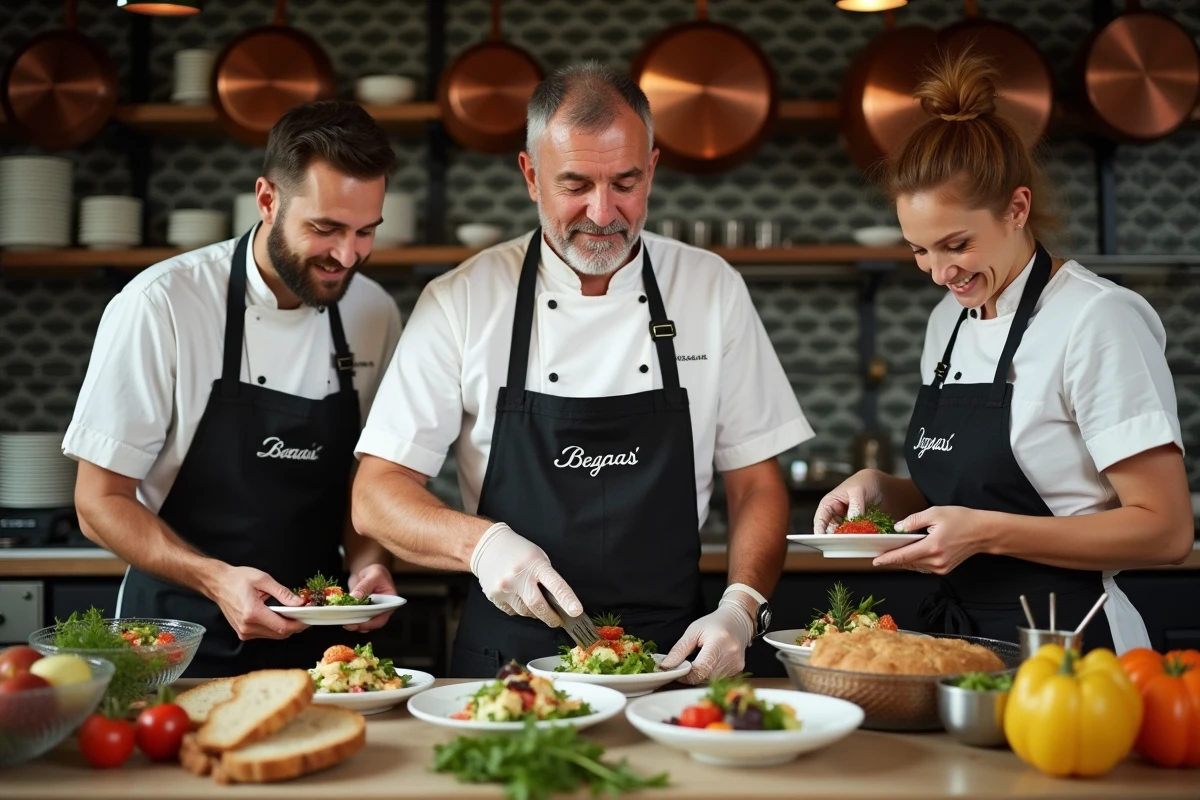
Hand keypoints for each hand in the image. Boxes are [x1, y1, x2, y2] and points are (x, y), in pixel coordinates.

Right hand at [207, 565, 309, 640]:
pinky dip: (275, 627)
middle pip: (279, 634)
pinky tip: (279, 616)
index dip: (299, 625)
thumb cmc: (238, 579)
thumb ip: (283, 593)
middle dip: (295, 626)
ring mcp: (244, 632)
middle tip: (305, 615)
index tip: (309, 619)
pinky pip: (265, 634)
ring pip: (273, 635)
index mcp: (252, 613)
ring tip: (293, 614)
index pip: (282, 627)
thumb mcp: (263, 580)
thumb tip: (299, 603)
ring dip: (285, 627)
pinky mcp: (243, 633)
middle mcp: (247, 626)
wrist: (218, 583)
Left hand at [343, 562, 396, 631]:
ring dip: (352, 622)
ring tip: (342, 618)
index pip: (381, 618)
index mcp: (389, 603)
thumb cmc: (375, 572)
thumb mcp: (373, 576)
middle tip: (347, 623)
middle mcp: (381, 610)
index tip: (358, 624)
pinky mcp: (361, 611)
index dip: (370, 624)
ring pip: (362, 623)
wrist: (367, 570)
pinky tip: (341, 613)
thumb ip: (364, 587)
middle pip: (371, 624)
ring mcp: (370, 612)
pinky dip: (348, 617)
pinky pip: (355, 618)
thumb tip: (355, 598)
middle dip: (359, 625)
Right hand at [471, 523, 580, 627]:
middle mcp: (518, 577)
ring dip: (533, 611)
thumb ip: (547, 577)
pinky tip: (517, 596)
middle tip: (558, 621)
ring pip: (525, 612)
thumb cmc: (518, 551)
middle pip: (538, 606)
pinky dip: (518, 608)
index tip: (576, 612)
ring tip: (532, 599)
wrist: (488, 546)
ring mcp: (504, 588)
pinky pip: (512, 611)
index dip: (567, 600)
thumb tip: (557, 602)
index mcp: (535, 564)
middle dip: (551, 617)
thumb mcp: (538, 557)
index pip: (555, 585)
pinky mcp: (494, 595)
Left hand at [660, 598, 754, 684]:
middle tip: (686, 663)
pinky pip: (718, 680)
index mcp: (719, 642)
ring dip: (701, 675)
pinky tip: (710, 662)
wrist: (737, 621)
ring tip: (700, 659)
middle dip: (692, 674)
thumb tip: (666, 666)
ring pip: (711, 681)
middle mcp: (731, 656)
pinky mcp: (738, 670)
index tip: (677, 670)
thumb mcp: (693, 631)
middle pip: (704, 677)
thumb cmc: (714, 624)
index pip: (700, 670)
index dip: (685, 675)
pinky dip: (710, 674)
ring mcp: (736, 665)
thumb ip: (679, 650)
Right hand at [813, 470, 882, 533]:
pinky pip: (857, 536)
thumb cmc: (864, 482)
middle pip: (831, 532)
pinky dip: (860, 538)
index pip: (820, 520)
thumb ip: (855, 505)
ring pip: (844, 536)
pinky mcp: (858, 528)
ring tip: (856, 540)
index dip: (820, 530)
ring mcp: (846, 523)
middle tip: (844, 542)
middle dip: (837, 538)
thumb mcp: (858, 490)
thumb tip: (853, 520)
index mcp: (829, 504)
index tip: (824, 539)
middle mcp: (835, 516)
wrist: (880, 485)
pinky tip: (866, 538)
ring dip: (849, 539)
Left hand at [872, 506, 992, 573]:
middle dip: (893, 557)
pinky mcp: (944, 569)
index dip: (888, 559)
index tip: (875, 560)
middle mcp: (936, 561)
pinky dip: (914, 560)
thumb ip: (914, 521)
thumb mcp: (935, 513)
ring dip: (903, 559)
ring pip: (915, 565)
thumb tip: (898, 529)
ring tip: (892, 550)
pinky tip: (910, 552)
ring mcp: (941, 567)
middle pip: (908, 562)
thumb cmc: (961, 519)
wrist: (983, 532)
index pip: (904, 555)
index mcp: (933, 546)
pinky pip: (923, 566)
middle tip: (879, 551)